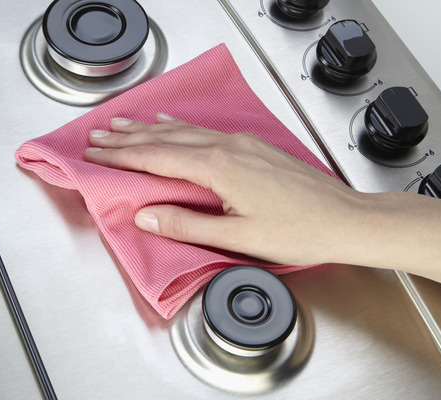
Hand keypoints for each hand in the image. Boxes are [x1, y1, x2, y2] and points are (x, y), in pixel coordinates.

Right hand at [84, 113, 370, 265]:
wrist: (345, 219)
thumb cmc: (299, 232)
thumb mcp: (237, 238)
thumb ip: (187, 225)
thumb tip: (145, 215)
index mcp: (219, 168)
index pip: (157, 158)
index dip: (122, 157)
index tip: (95, 155)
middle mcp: (227, 147)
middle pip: (164, 139)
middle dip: (126, 138)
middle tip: (96, 138)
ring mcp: (241, 143)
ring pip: (182, 130)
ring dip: (147, 128)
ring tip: (120, 124)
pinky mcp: (252, 147)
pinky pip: (203, 130)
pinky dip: (178, 126)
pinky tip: (169, 121)